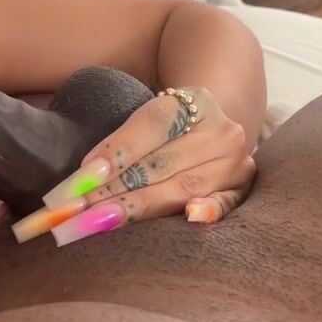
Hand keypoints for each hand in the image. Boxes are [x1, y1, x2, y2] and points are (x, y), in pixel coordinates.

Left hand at [40, 86, 255, 245]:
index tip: (85, 176)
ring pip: (184, 187)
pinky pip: (225, 204)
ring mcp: (235, 162)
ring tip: (101, 220)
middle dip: (116, 188)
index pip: (153, 124)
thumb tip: (84, 178)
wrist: (210, 130)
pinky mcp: (241, 190)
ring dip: (138, 206)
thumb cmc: (167, 129)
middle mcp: (222, 130)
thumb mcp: (148, 119)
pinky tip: (190, 218)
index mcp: (197, 100)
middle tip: (79, 209)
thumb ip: (120, 142)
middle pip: (164, 162)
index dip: (118, 150)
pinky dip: (207, 211)